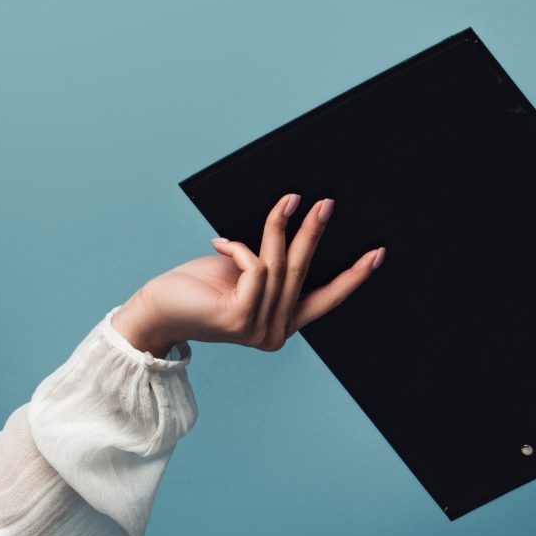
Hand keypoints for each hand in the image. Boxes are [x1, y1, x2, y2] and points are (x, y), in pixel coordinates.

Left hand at [120, 192, 384, 352]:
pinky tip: (220, 244)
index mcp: (282, 324)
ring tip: (286, 201)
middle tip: (327, 203)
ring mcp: (257, 330)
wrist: (157, 308)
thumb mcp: (245, 275)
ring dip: (280, 228)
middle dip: (317, 234)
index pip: (327, 299)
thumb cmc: (197, 287)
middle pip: (304, 273)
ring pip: (279, 267)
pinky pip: (256, 269)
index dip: (353, 277)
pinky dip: (241, 249)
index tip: (378, 253)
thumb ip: (272, 268)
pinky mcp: (238, 318)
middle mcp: (275, 334)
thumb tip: (295, 232)